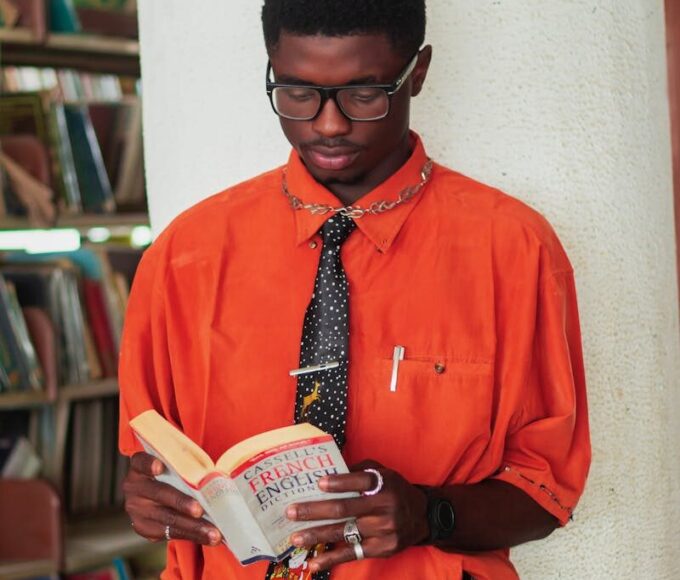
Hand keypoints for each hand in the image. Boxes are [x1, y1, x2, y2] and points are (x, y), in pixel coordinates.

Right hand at [123, 452, 221, 545]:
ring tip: (212, 532)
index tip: (159, 467)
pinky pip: (170, 533)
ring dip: (193, 526)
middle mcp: (134, 487)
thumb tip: (217, 473)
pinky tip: (208, 536)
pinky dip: (193, 534)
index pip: (140, 462)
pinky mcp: (144, 528)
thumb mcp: (172, 466)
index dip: (149, 464)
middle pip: (159, 493)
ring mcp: (137, 510)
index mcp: (139, 467)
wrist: (152, 496)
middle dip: (181, 503)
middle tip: (199, 510)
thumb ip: (185, 467)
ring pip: (167, 518)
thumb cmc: (170, 474)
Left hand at [286, 461, 428, 573]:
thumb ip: (360, 471)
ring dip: (317, 535)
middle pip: (344, 509)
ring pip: (344, 532)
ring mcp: (383, 530)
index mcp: (384, 484)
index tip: (318, 483)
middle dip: (315, 510)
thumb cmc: (395, 490)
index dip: (339, 482)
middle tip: (292, 511)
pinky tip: (314, 562)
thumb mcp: (383, 473)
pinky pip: (353, 553)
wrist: (422, 517)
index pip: (360, 481)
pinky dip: (332, 559)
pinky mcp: (381, 549)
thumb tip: (329, 470)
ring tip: (296, 538)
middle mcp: (384, 507)